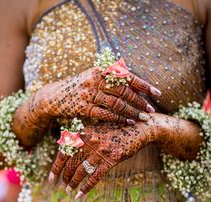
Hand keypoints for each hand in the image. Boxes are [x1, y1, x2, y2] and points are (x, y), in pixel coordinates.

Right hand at [13, 67, 160, 146]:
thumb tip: (130, 77)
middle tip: (151, 110)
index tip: (157, 92)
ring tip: (143, 118)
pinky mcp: (84, 108)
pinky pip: (105, 114)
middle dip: (140, 101)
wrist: (53, 97)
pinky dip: (118, 118)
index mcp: (99, 70)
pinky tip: (127, 122)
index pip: (126, 76)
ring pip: (116, 103)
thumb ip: (108, 76)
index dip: (143, 84)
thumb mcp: (91, 77)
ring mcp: (89, 94)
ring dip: (132, 112)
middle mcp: (95, 80)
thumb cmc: (77, 87)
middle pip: (123, 91)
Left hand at [49, 120, 156, 196]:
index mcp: (83, 133)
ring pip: (81, 172)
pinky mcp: (112, 159)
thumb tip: (62, 146)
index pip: (63, 152)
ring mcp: (100, 151)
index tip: (51, 178)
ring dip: (73, 184)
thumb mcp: (96, 129)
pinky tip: (80, 195)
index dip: (56, 167)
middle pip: (70, 164)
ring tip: (68, 191)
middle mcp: (89, 142)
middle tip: (63, 185)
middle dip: (65, 177)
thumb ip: (81, 137)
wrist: (138, 128)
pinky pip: (95, 177)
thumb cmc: (116, 129)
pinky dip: (86, 188)